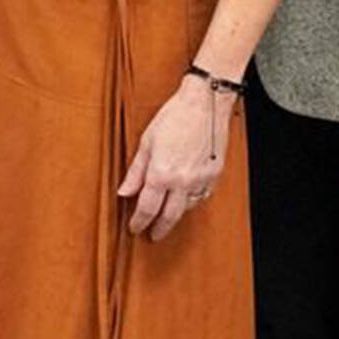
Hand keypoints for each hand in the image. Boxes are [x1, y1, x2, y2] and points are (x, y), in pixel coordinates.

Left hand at [119, 76, 234, 241]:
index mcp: (161, 173)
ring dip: (175, 213)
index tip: (134, 227)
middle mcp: (182, 181)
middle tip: (152, 235)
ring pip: (186, 208)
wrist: (205, 103)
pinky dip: (191, 201)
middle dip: (159, 229)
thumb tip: (124, 192)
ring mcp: (200, 179)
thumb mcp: (147, 141)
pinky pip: (201, 197)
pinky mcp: (214, 175)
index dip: (139, 221)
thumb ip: (135, 171)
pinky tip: (185, 198)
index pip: (147, 208)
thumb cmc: (174, 116)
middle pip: (169, 216)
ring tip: (167, 215)